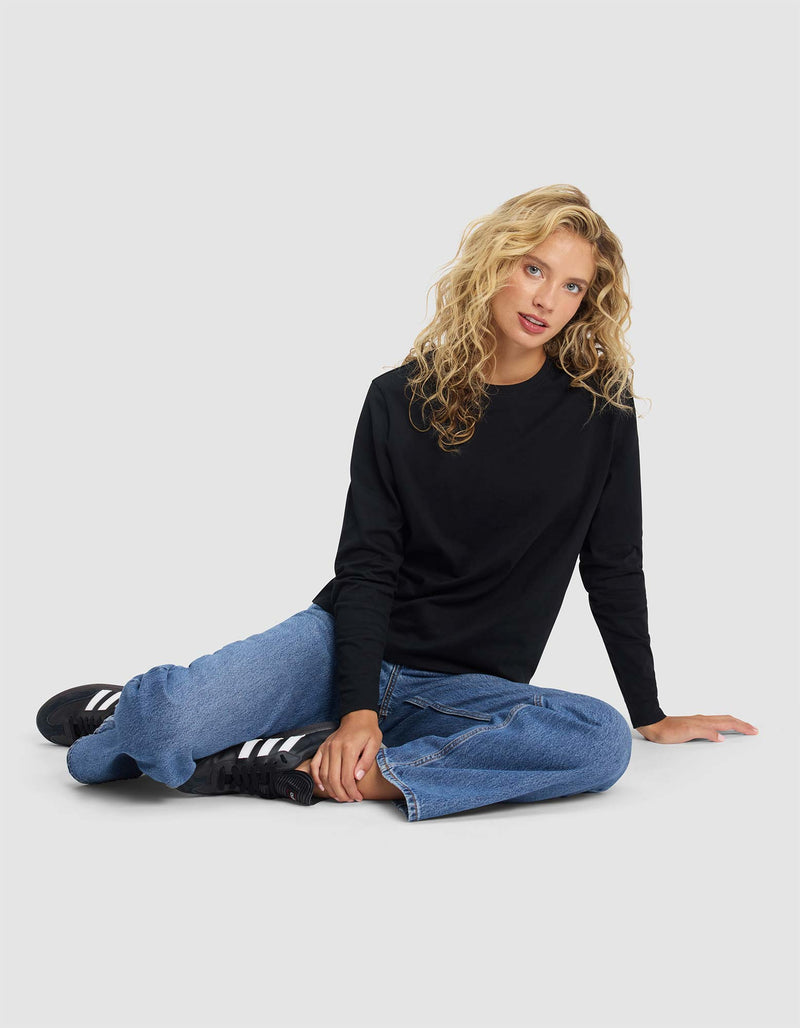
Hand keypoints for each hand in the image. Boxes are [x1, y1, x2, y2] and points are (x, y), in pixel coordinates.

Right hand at [309, 709, 382, 801]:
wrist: (357, 716)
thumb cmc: (367, 731)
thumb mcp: (374, 744)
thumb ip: (367, 761)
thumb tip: (357, 777)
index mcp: (349, 748)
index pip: (347, 777)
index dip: (351, 791)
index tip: (357, 797)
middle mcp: (335, 748)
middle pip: (333, 778)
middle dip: (341, 793)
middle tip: (349, 799)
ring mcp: (326, 748)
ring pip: (323, 774)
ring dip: (330, 789)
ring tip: (339, 796)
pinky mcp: (322, 747)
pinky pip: (315, 765)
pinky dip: (316, 778)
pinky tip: (323, 787)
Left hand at [636, 714, 758, 743]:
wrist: (654, 726)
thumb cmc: (668, 730)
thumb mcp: (688, 732)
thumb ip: (706, 733)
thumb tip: (722, 737)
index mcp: (705, 722)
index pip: (728, 723)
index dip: (742, 727)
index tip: (754, 731)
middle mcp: (703, 720)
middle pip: (727, 720)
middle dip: (742, 724)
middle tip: (754, 729)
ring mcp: (699, 722)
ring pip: (721, 721)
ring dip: (734, 724)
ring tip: (743, 727)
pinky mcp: (694, 726)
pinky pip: (714, 724)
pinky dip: (724, 726)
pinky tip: (722, 730)